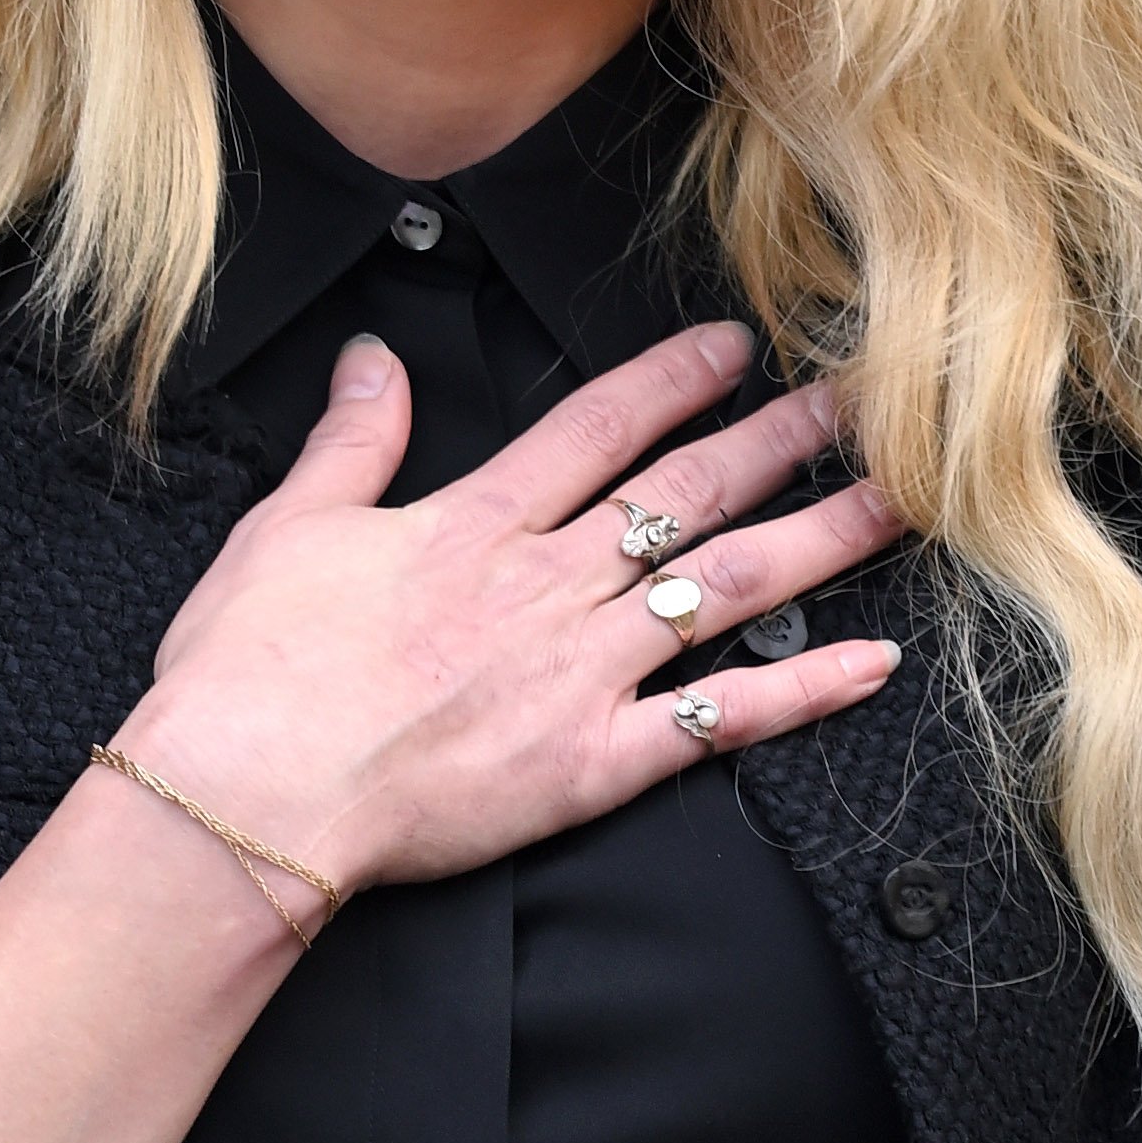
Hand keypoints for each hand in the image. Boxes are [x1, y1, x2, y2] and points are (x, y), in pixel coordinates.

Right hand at [124, 322, 905, 892]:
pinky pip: (721, 722)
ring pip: (725, 587)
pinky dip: (803, 691)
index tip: (734, 347)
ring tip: (893, 505)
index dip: (674, 379)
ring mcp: (581, 672)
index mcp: (475, 523)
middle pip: (687, 493)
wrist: (248, 795)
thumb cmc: (250, 675)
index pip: (598, 427)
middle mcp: (546, 585)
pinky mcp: (592, 762)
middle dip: (778, 442)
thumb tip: (371, 358)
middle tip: (855, 407)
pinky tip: (871, 663)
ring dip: (817, 539)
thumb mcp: (286, 529)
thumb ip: (350, 440)